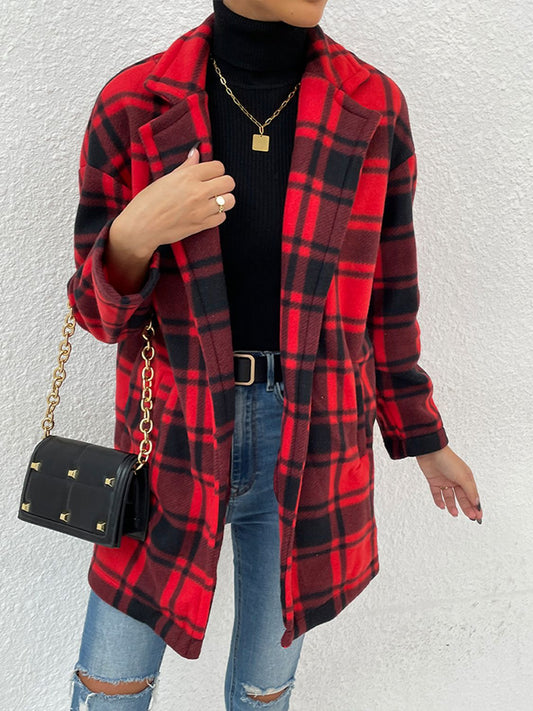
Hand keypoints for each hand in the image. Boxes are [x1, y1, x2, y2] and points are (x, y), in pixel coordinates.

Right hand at [111, 145, 235, 256]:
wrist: (142, 227)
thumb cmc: (148, 202)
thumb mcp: (165, 179)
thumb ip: (185, 167)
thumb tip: (196, 153)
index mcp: (188, 176)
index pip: (218, 167)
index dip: (215, 170)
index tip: (209, 174)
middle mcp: (198, 192)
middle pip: (229, 182)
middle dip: (223, 183)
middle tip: (214, 187)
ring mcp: (201, 210)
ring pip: (230, 200)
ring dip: (224, 199)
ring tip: (213, 200)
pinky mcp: (202, 225)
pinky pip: (222, 217)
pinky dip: (218, 215)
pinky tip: (208, 213)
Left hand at [415, 445, 482, 522]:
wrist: (430, 452)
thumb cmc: (448, 460)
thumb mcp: (463, 477)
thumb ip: (470, 491)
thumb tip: (477, 503)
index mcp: (466, 477)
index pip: (472, 495)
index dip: (476, 505)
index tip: (478, 516)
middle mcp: (456, 479)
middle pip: (462, 497)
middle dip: (466, 508)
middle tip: (470, 517)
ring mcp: (445, 480)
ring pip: (449, 497)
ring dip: (452, 506)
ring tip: (454, 513)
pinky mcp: (434, 481)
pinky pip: (437, 493)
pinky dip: (439, 500)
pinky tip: (442, 506)